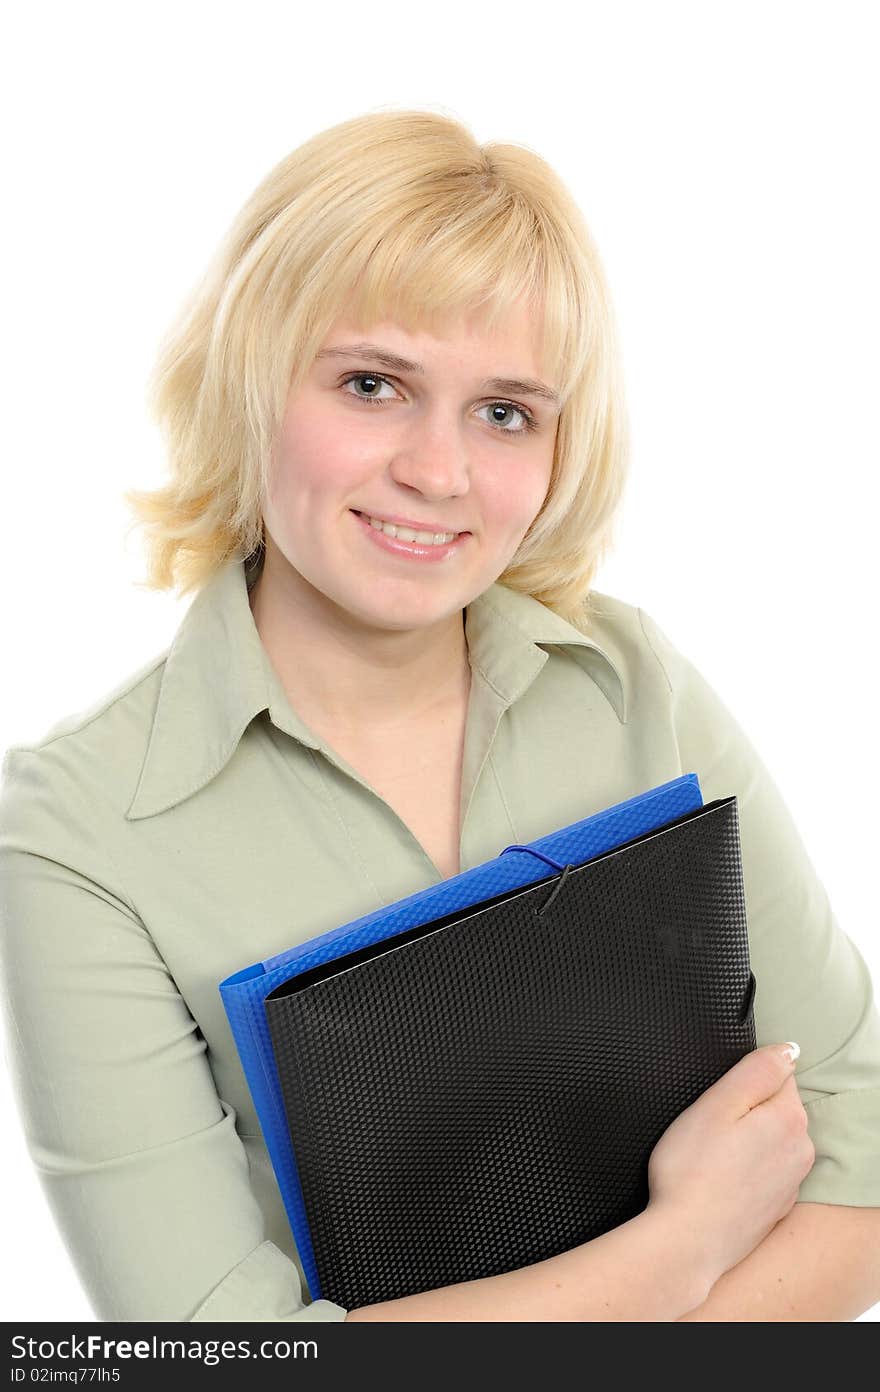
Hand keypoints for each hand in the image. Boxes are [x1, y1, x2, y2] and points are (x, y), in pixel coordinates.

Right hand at [646, 1042, 814, 1285]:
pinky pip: (763, 1173)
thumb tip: (788, 1050)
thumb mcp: (716, 1103)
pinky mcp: (776, 1208)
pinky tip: (718, 1182)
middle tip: (708, 1131)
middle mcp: (800, 1151)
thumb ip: (756, 1070)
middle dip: (745, 1111)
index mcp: (789, 1119)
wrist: (686, 1242)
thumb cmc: (691, 1171)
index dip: (740, 1082)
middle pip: (774, 1108)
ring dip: (745, 1142)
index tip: (716, 1103)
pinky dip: (744, 1171)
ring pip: (769, 1141)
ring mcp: (790, 1183)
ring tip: (710, 1158)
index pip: (776, 1074)